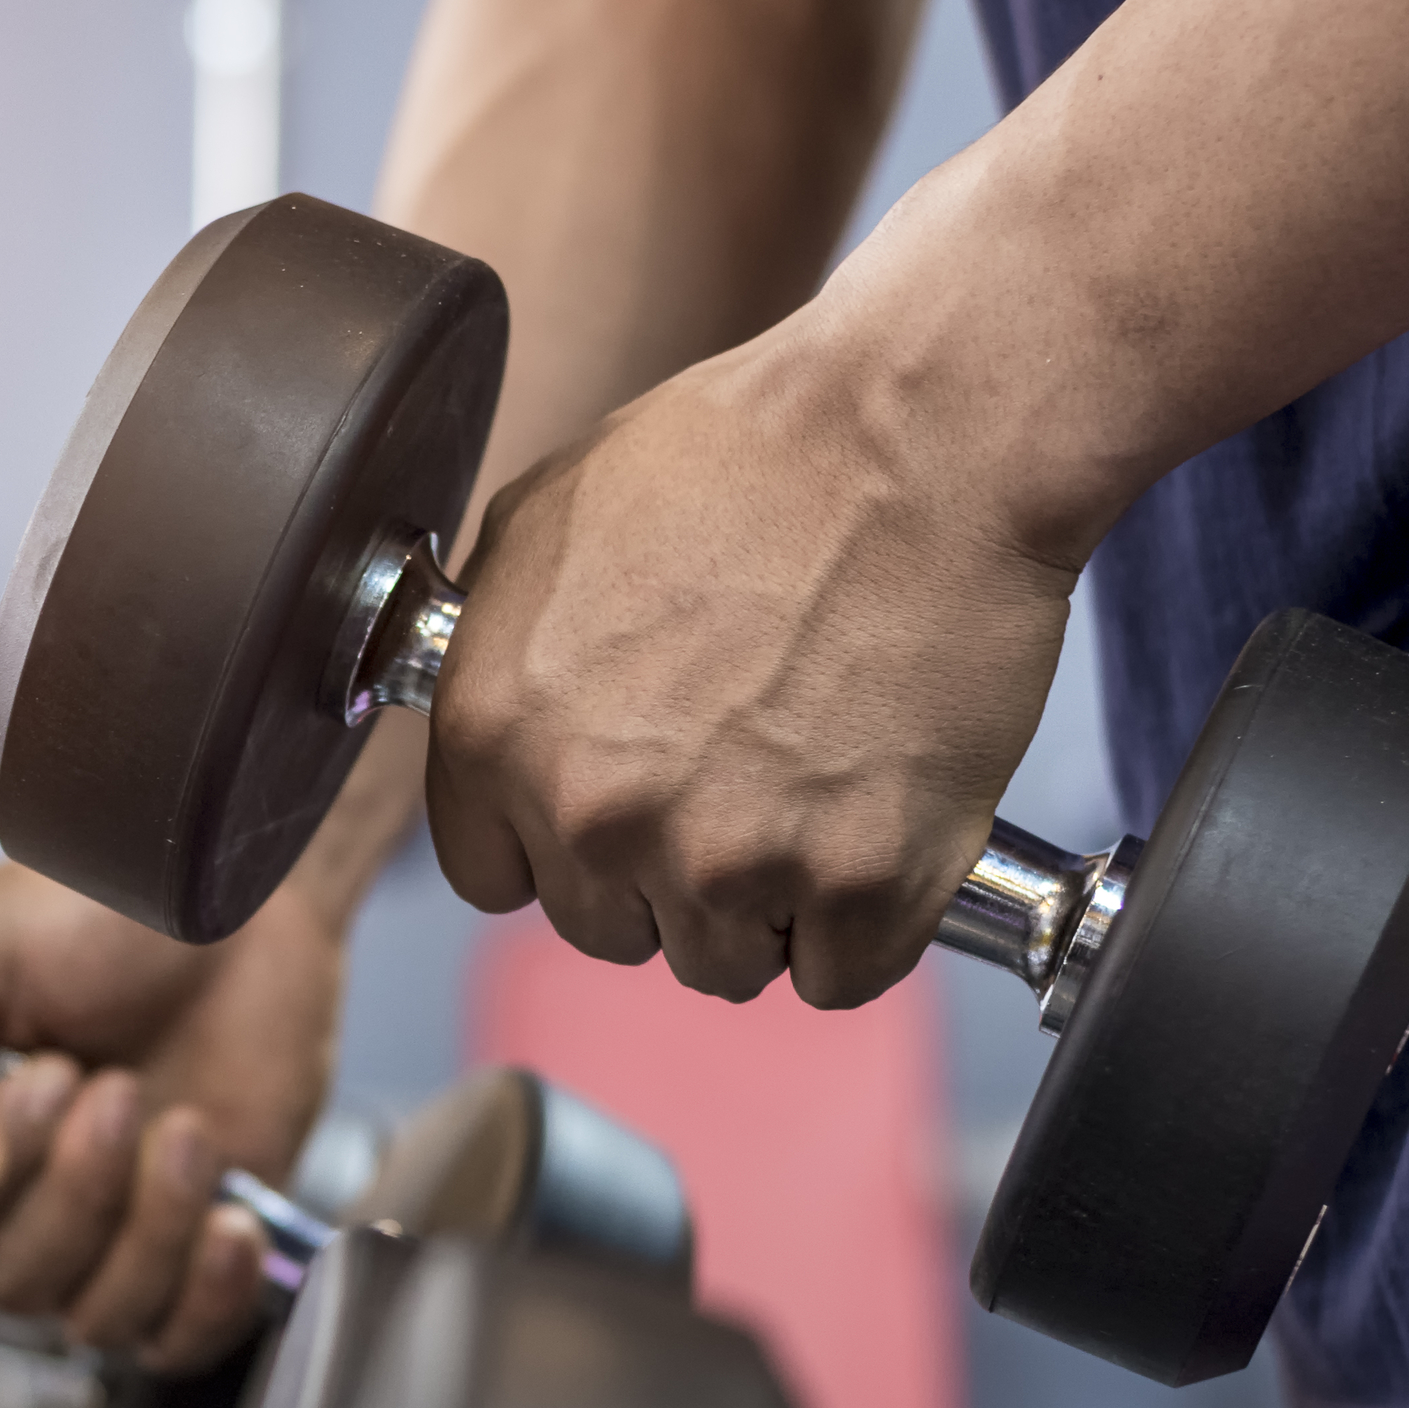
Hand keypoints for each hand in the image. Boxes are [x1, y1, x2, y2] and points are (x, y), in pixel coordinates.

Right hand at [0, 862, 342, 1370]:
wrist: (235, 905)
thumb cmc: (94, 911)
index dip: (0, 1166)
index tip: (50, 1069)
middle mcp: (0, 1202)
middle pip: (10, 1282)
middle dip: (82, 1188)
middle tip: (122, 1087)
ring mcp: (96, 1237)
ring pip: (95, 1318)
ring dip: (153, 1224)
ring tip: (188, 1127)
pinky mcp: (184, 1258)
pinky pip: (176, 1345)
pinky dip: (210, 1295)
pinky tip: (232, 1217)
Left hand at [427, 320, 1075, 1006]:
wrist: (918, 432)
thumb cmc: (744, 452)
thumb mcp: (547, 520)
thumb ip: (495, 651)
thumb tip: (490, 726)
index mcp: (495, 733)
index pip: (497, 878)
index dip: (563, 844)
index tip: (624, 804)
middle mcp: (595, 814)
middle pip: (611, 932)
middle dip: (667, 875)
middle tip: (742, 778)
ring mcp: (729, 859)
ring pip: (725, 964)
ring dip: (767, 906)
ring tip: (816, 786)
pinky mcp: (860, 884)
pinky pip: (840, 975)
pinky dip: (867, 922)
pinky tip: (880, 823)